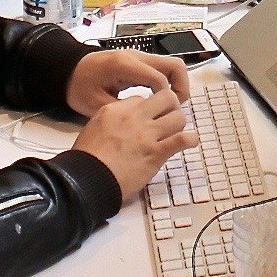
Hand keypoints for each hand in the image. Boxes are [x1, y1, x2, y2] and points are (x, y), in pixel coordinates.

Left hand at [66, 49, 193, 116]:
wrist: (68, 70)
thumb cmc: (79, 87)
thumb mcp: (97, 104)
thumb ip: (123, 111)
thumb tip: (146, 121)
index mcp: (125, 65)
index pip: (160, 79)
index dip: (167, 99)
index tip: (163, 115)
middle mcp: (136, 57)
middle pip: (175, 65)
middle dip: (181, 88)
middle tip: (175, 109)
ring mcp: (139, 57)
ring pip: (172, 65)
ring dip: (177, 85)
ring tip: (170, 106)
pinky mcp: (139, 62)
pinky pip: (163, 69)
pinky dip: (168, 83)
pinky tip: (159, 101)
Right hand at [71, 83, 195, 206]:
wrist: (87, 178)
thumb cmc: (87, 158)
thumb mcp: (94, 126)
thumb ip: (111, 119)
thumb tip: (124, 121)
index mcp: (116, 108)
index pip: (143, 98)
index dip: (149, 107)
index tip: (149, 116)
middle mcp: (135, 117)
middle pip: (166, 98)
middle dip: (171, 106)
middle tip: (168, 118)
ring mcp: (147, 134)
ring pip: (178, 117)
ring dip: (179, 124)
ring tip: (175, 132)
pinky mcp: (157, 153)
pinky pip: (182, 140)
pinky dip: (190, 140)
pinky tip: (189, 142)